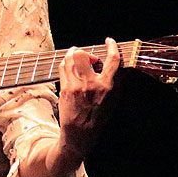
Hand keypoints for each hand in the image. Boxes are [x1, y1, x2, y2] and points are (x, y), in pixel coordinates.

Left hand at [57, 38, 119, 160]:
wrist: (79, 135)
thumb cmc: (98, 119)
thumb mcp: (113, 102)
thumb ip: (114, 83)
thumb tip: (115, 67)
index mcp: (107, 87)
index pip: (112, 61)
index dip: (111, 47)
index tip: (109, 41)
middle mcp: (90, 84)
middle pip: (82, 55)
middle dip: (83, 52)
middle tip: (86, 57)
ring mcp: (75, 86)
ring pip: (69, 59)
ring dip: (72, 56)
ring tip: (75, 58)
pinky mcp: (64, 89)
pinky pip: (62, 69)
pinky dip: (65, 65)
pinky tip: (69, 68)